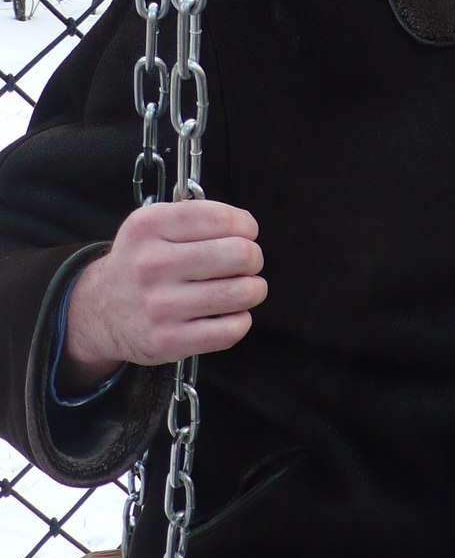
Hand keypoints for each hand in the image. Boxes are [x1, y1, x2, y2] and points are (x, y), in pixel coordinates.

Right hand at [62, 200, 266, 385]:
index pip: (221, 218)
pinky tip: (229, 313)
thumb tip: (246, 229)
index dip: (246, 226)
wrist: (98, 312)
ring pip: (242, 293)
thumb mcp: (152, 226)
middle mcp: (152, 265)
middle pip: (240, 254)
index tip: (245, 233)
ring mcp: (160, 306)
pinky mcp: (168, 340)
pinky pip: (232, 330)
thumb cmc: (140, 264)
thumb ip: (196, 217)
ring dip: (253, 289)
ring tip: (242, 288)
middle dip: (253, 257)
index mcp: (149, 227)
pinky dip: (241, 320)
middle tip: (245, 263)